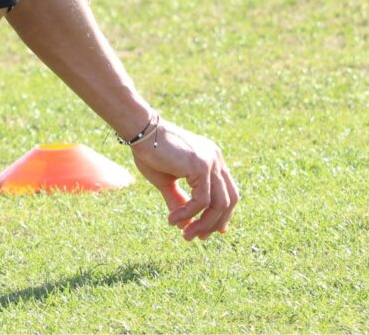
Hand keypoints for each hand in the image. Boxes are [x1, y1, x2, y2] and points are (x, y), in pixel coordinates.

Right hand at [130, 119, 239, 240]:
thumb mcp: (166, 181)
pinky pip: (202, 200)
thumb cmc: (149, 152)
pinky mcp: (201, 166)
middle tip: (196, 237)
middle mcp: (215, 158)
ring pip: (219, 204)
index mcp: (210, 158)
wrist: (140, 131)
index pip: (227, 191)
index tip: (212, 231)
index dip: (222, 214)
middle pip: (228, 200)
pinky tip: (173, 219)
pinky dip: (189, 213)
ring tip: (185, 234)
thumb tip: (183, 224)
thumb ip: (178, 199)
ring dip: (203, 224)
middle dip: (214, 223)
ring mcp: (211, 161)